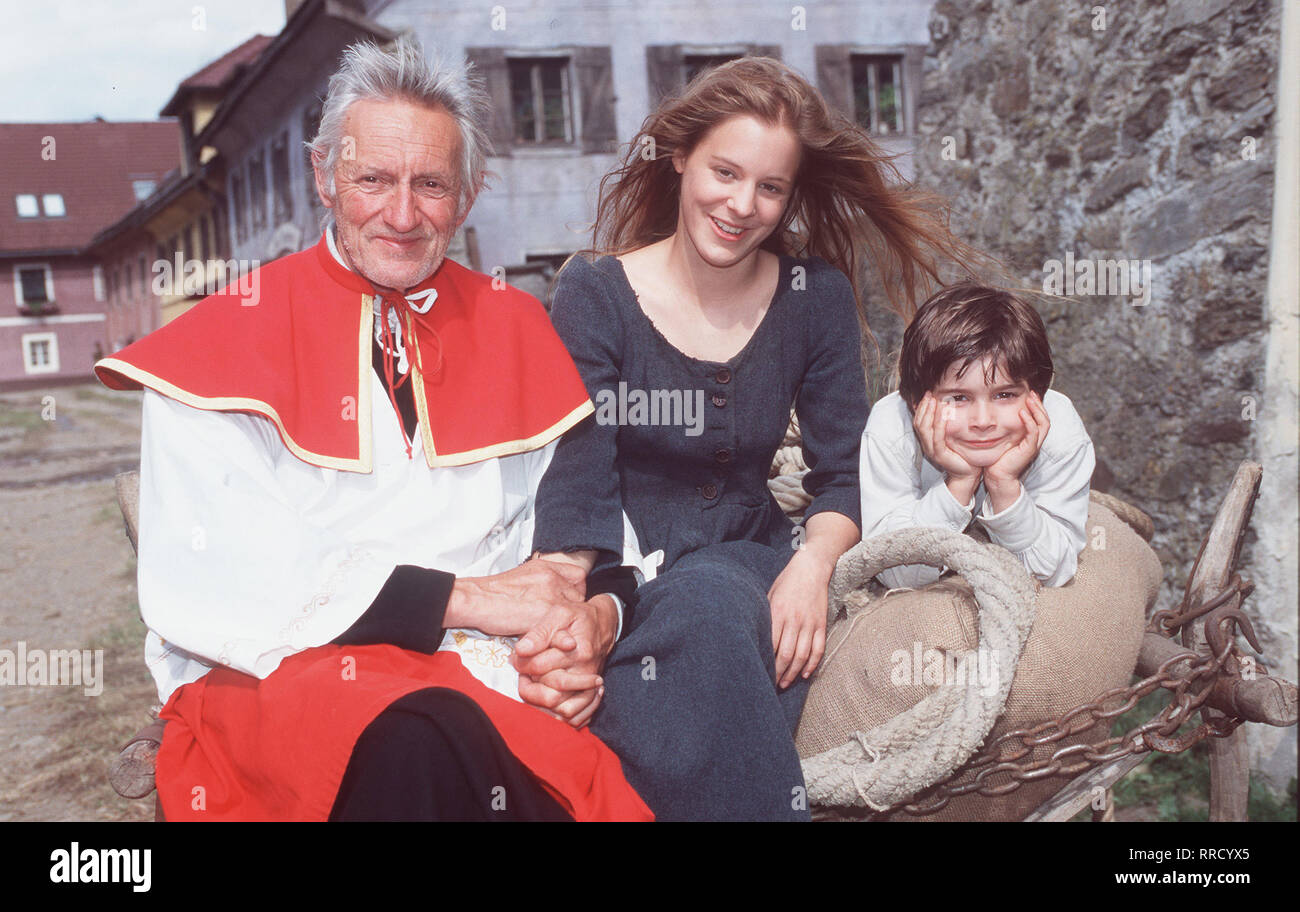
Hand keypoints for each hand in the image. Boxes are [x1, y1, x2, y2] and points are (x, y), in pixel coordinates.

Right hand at [445, 557, 586, 637]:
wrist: (475, 600)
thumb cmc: (494, 592)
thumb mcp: (523, 575)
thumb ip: (543, 581)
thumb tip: (555, 592)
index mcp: (547, 567)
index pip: (578, 576)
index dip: (575, 590)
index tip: (567, 601)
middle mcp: (552, 578)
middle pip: (578, 597)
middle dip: (571, 610)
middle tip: (558, 621)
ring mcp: (549, 596)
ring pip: (573, 615)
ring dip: (566, 625)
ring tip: (556, 634)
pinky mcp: (543, 616)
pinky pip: (562, 630)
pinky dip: (559, 639)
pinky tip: (551, 642)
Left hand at [513, 594, 618, 726]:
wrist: (603, 625)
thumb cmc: (578, 617)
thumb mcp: (559, 613)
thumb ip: (540, 632)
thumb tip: (521, 649)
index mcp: (577, 651)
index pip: (539, 667)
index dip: (521, 664)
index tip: (516, 658)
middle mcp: (585, 672)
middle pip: (550, 693)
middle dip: (529, 686)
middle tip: (523, 673)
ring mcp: (589, 686)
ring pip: (562, 710)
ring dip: (541, 703)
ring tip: (533, 686)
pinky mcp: (590, 694)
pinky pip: (574, 716)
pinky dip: (558, 715)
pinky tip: (545, 700)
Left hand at [767, 548, 830, 688]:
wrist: (811, 569)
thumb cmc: (786, 582)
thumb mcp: (769, 596)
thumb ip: (766, 617)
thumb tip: (757, 637)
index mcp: (777, 613)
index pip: (770, 645)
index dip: (765, 663)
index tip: (759, 673)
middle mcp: (794, 620)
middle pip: (785, 655)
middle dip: (778, 673)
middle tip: (772, 685)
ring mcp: (809, 623)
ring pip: (802, 655)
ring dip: (793, 673)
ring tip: (785, 683)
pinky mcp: (821, 624)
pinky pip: (818, 649)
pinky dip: (812, 664)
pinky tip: (805, 674)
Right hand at [913, 392, 980, 503]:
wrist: (968, 473)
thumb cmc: (963, 453)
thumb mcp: (953, 436)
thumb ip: (948, 425)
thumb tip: (949, 406)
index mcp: (928, 440)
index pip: (919, 421)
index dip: (922, 407)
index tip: (928, 394)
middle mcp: (927, 445)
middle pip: (919, 423)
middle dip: (924, 407)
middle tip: (929, 394)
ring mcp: (932, 451)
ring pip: (925, 429)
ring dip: (929, 413)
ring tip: (934, 400)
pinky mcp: (940, 455)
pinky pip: (937, 438)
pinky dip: (939, 425)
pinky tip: (943, 415)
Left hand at [984, 391, 1048, 511]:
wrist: (997, 476)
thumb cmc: (997, 458)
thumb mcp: (1003, 438)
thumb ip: (1005, 428)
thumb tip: (997, 414)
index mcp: (1030, 438)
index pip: (1040, 419)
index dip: (1037, 407)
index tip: (1030, 395)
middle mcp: (1035, 441)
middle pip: (1045, 419)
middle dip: (1039, 405)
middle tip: (1032, 393)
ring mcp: (1033, 445)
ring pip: (1043, 424)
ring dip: (1037, 410)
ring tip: (1030, 399)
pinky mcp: (1029, 450)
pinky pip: (1033, 433)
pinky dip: (1029, 422)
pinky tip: (1022, 413)